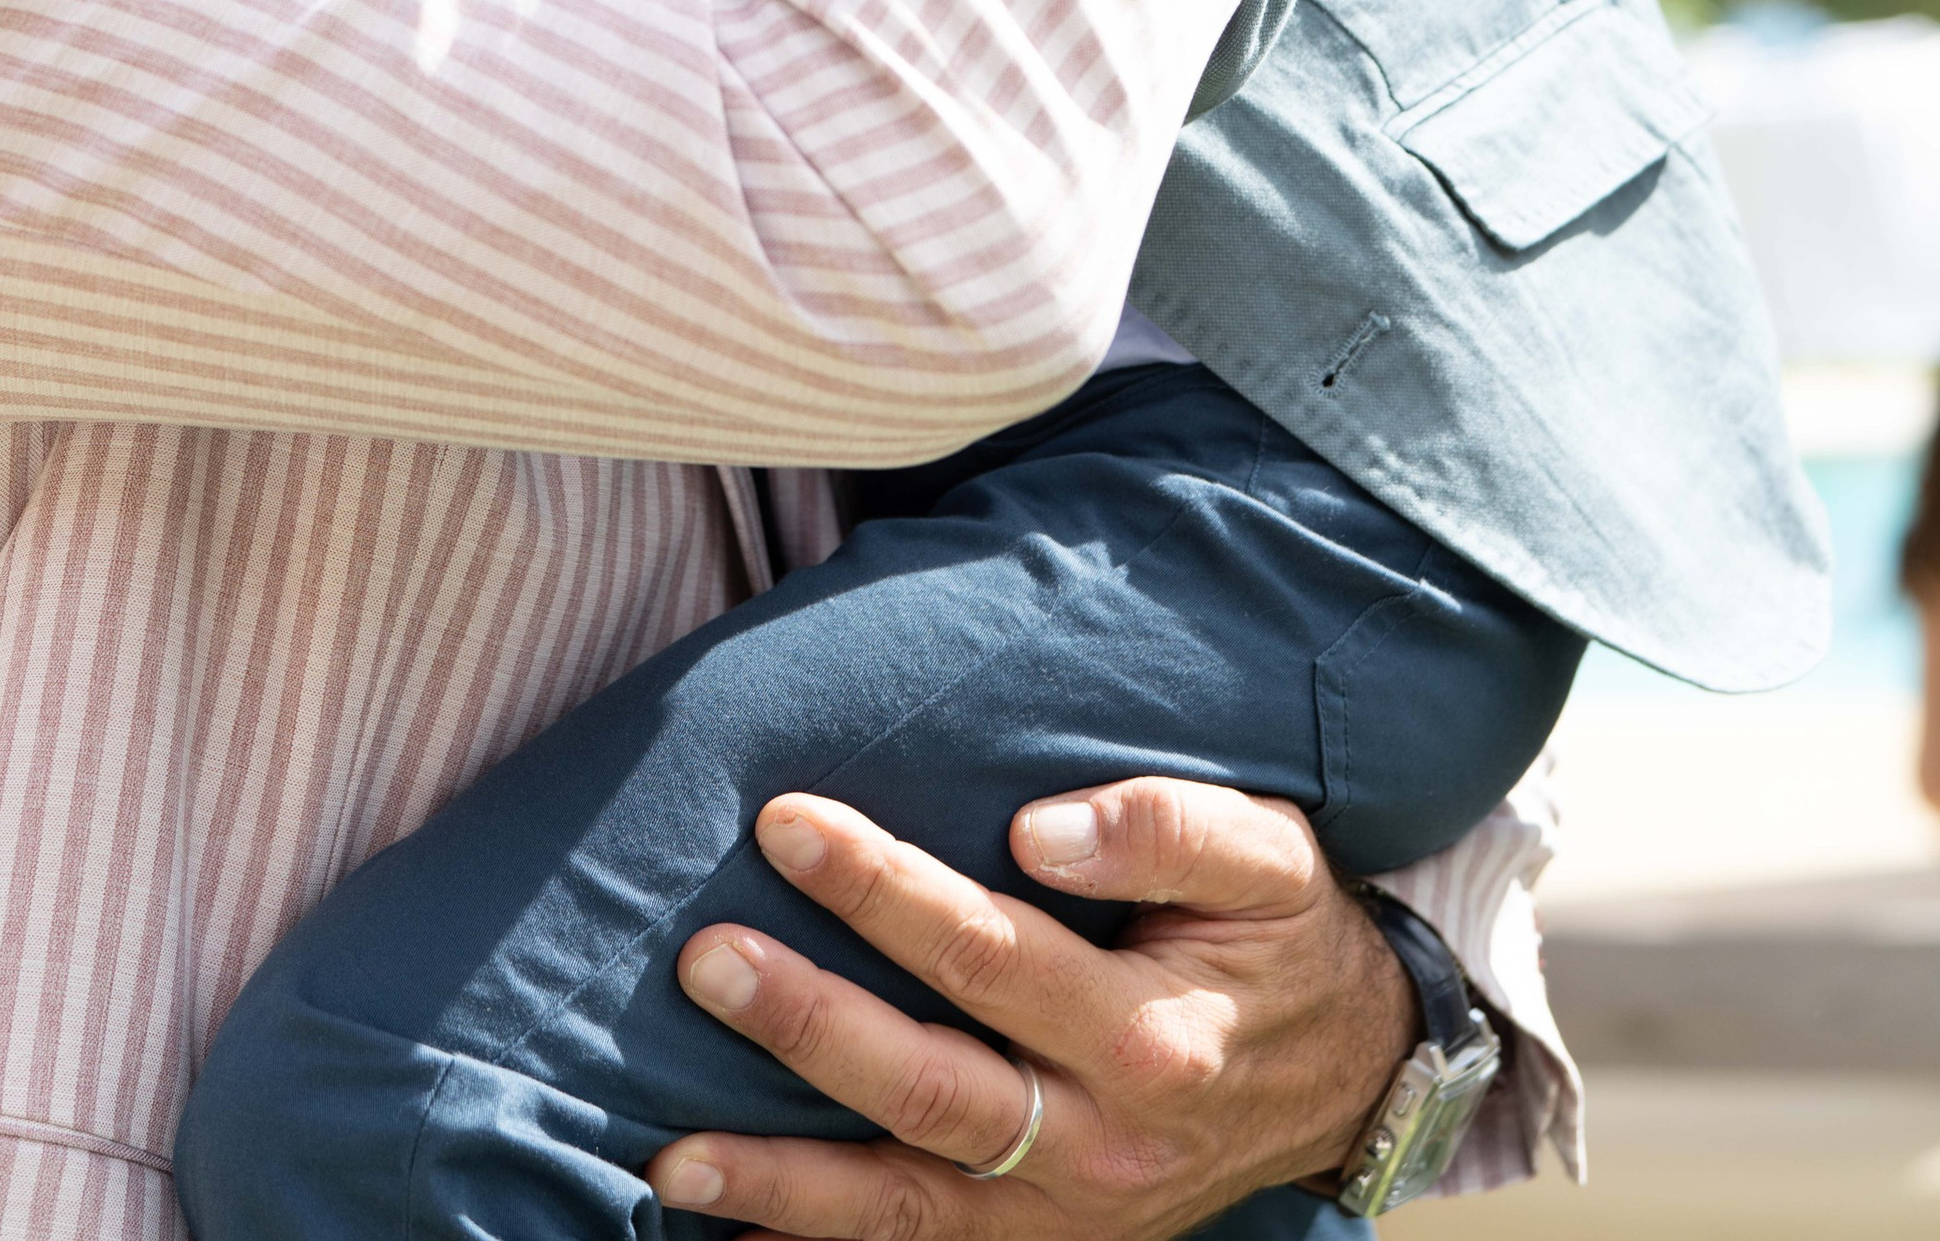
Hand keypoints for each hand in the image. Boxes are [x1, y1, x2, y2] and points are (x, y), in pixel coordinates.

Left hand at [649, 779, 1413, 1238]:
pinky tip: (736, 1239)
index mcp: (1152, 1035)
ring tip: (670, 1157)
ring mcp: (1070, 1212)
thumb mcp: (1267, 857)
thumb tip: (1041, 826)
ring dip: (786, 1185)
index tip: (786, 822)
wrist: (1350, 1074)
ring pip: (909, 1208)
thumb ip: (1164, 827)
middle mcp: (1103, 1142)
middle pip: (931, 1091)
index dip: (883, 891)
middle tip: (702, 959)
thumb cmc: (1283, 937)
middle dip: (807, 1027)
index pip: (989, 954)